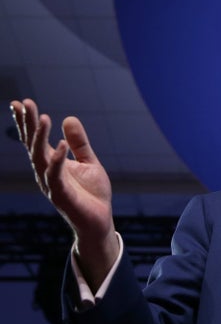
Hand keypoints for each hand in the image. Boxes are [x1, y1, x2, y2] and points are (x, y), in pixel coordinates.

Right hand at [10, 99, 117, 289]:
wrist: (99, 221)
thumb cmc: (92, 193)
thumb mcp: (89, 162)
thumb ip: (80, 143)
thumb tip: (69, 118)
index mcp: (51, 163)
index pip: (35, 139)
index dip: (27, 122)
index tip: (19, 102)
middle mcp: (46, 172)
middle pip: (32, 145)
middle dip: (27, 124)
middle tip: (24, 103)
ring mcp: (51, 183)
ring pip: (40, 157)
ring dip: (40, 138)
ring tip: (43, 117)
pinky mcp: (61, 195)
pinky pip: (56, 175)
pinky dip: (58, 160)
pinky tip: (62, 144)